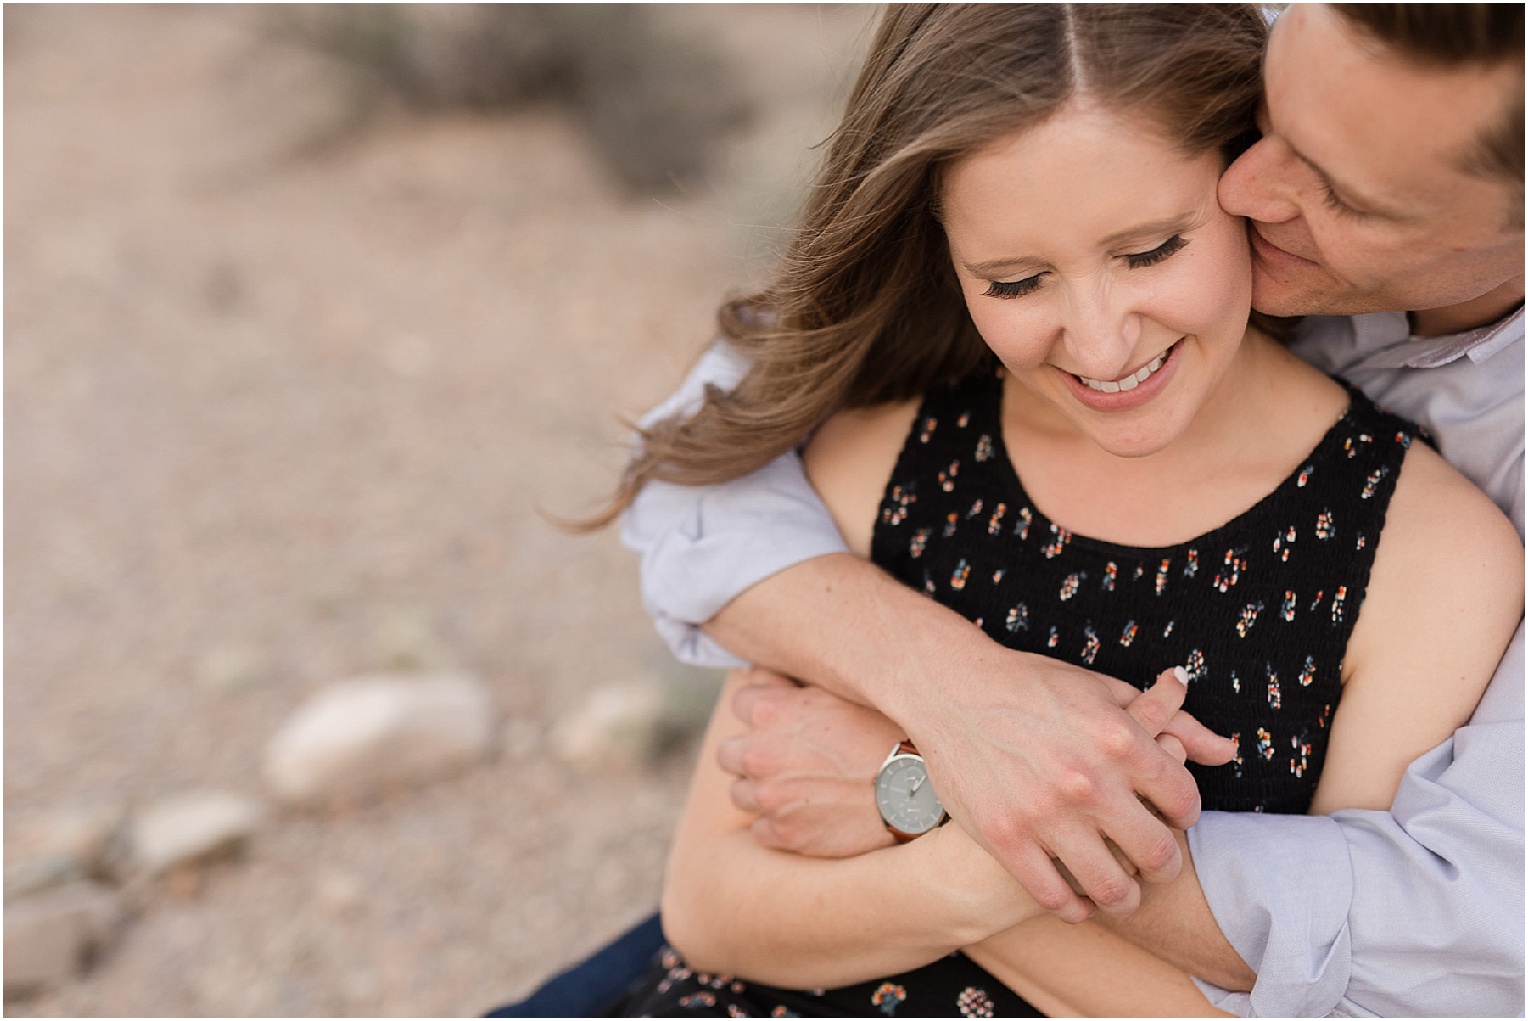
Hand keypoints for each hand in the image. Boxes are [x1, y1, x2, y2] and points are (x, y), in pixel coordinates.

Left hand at [716, 668, 902, 857]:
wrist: (915, 788)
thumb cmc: (884, 732)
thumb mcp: (838, 692)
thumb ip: (793, 687)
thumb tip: (762, 675)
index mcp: (771, 711)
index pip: (740, 703)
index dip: (762, 710)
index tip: (780, 719)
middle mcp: (760, 753)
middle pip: (727, 752)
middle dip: (750, 753)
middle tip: (781, 757)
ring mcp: (769, 797)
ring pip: (739, 793)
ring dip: (761, 790)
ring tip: (796, 788)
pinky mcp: (783, 834)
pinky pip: (760, 829)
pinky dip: (777, 824)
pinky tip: (806, 815)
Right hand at [900, 655, 1233, 923]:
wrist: (950, 687)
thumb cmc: (1031, 686)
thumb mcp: (1103, 692)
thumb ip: (1170, 721)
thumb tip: (1227, 752)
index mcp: (1121, 738)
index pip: (1185, 803)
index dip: (1184, 815)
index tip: (1170, 818)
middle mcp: (1089, 780)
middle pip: (1158, 855)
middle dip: (1164, 866)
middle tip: (1154, 863)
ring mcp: (1045, 813)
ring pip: (1112, 889)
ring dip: (1124, 897)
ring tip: (1120, 891)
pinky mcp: (1005, 838)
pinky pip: (1055, 898)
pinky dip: (1075, 909)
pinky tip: (1077, 898)